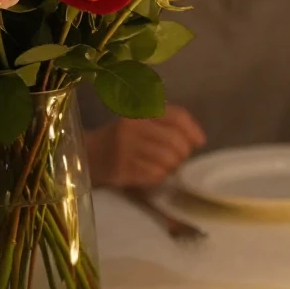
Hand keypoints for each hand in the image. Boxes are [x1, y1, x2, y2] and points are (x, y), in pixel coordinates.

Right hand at [85, 105, 206, 187]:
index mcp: (140, 112)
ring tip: (164, 165)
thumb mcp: (142, 121)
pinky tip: (151, 173)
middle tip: (178, 157)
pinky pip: (155, 175)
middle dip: (183, 153)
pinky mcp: (122, 169)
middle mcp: (132, 127)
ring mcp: (126, 149)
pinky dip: (159, 176)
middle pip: (175, 141)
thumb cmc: (124, 137)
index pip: (176, 116)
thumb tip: (198, 139)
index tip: (199, 142)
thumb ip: (168, 123)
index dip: (192, 130)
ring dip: (172, 166)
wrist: (90, 154)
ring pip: (167, 160)